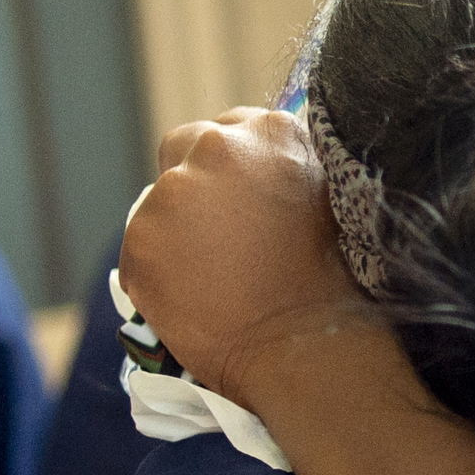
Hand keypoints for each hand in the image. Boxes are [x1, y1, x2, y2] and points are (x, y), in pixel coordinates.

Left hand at [118, 109, 356, 395]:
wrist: (306, 345)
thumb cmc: (333, 284)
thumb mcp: (328, 201)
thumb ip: (286, 171)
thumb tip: (259, 174)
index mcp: (271, 132)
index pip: (228, 130)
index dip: (232, 169)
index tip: (242, 203)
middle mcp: (217, 148)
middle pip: (183, 147)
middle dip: (195, 183)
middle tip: (217, 236)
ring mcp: (173, 192)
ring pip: (160, 205)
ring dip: (176, 232)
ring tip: (212, 279)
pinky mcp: (141, 239)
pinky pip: (141, 253)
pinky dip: (158, 275)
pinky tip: (193, 300)